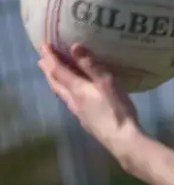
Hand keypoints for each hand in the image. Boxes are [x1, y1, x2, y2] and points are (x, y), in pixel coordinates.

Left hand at [37, 45, 143, 159]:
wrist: (122, 140)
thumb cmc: (118, 110)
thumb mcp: (108, 84)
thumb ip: (91, 66)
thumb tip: (74, 46)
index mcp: (77, 88)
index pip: (58, 69)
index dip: (50, 56)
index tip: (43, 44)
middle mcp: (73, 99)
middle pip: (55, 82)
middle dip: (48, 69)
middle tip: (41, 59)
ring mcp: (78, 112)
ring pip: (61, 93)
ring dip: (54, 82)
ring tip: (51, 76)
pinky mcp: (86, 122)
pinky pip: (69, 102)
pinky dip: (64, 93)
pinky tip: (71, 97)